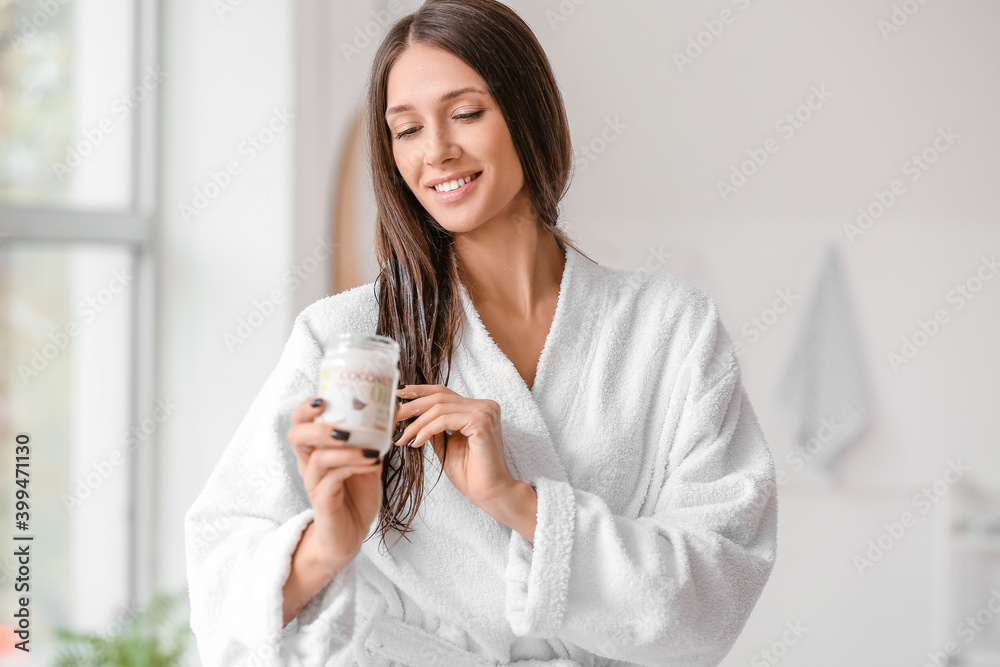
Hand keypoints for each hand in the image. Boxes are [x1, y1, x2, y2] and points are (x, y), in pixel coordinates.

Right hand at [286, 397, 383, 569]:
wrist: (349, 535)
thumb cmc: (355, 495)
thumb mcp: (366, 462)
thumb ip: (372, 440)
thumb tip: (392, 410)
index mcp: (315, 450)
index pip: (300, 422)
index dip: (305, 408)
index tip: (323, 398)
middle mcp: (309, 464)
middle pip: (297, 436)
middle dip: (320, 426)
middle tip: (345, 427)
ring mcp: (314, 484)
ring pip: (318, 458)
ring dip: (347, 450)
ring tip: (371, 449)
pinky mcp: (324, 502)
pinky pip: (333, 480)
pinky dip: (354, 467)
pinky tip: (373, 464)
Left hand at [393, 384, 517, 507]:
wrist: (489, 493)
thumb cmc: (470, 473)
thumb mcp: (446, 445)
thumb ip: (434, 427)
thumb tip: (411, 415)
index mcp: (478, 408)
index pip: (444, 392)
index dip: (420, 391)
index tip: (399, 395)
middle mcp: (484, 405)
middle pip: (440, 397)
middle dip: (412, 406)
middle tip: (392, 416)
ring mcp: (484, 412)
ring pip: (439, 408)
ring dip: (416, 423)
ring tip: (402, 438)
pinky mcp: (481, 422)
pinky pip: (444, 420)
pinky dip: (426, 430)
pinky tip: (416, 443)